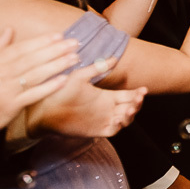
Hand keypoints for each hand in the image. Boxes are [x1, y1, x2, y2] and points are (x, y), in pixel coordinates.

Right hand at [0, 30, 81, 138]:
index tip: (59, 36)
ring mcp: (5, 92)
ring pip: (35, 76)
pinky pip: (33, 95)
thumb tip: (10, 29)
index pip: (20, 49)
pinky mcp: (11, 107)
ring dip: (57, 66)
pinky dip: (49, 87)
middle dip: (55, 50)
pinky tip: (64, 79)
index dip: (41, 42)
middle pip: (31, 60)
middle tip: (74, 44)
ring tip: (74, 58)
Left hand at [27, 59, 145, 138]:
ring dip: (131, 115)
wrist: (46, 111)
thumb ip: (96, 69)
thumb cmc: (61, 92)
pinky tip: (117, 119)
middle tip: (137, 99)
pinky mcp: (97, 130)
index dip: (138, 94)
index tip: (143, 90)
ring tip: (128, 110)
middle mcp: (108, 108)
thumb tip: (114, 57)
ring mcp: (104, 119)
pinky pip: (114, 130)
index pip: (129, 95)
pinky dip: (119, 125)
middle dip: (137, 104)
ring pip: (126, 119)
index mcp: (107, 96)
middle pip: (131, 107)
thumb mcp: (79, 77)